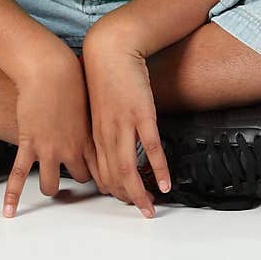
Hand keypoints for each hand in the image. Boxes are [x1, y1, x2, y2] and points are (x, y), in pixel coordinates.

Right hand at [3, 48, 101, 217]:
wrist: (50, 70)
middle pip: (80, 180)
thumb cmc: (70, 79)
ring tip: (51, 184)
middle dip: (77, 178)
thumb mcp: (90, 100)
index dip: (105, 179)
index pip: (102, 170)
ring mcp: (49, 150)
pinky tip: (9, 212)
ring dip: (51, 187)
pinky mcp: (29, 145)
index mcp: (89, 138)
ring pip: (52, 186)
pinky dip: (13, 196)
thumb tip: (105, 117)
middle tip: (76, 176)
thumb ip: (95, 117)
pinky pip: (19, 176)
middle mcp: (71, 149)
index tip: (109, 185)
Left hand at [81, 21, 170, 217]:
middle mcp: (106, 133)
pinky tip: (165, 183)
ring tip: (149, 208)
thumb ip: (104, 124)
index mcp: (95, 132)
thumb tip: (112, 139)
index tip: (124, 199)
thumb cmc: (106, 75)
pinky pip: (150, 148)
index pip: (101, 171)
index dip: (113, 189)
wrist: (111, 49)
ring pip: (128, 168)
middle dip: (126, 197)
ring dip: (139, 193)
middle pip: (113, 176)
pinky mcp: (141, 114)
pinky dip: (158, 169)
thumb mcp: (100, 104)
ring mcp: (123, 125)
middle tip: (140, 210)